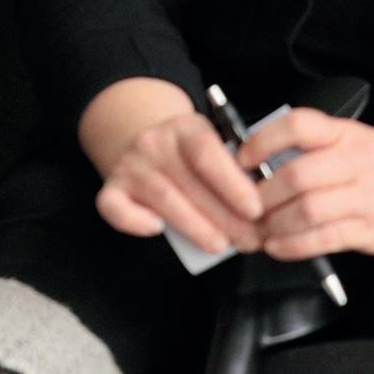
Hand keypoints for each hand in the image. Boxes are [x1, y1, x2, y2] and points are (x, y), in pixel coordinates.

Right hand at [84, 83, 263, 253]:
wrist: (146, 142)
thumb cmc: (193, 155)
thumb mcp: (215, 145)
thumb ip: (234, 169)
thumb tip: (263, 212)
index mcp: (185, 126)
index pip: (207, 152)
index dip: (232, 184)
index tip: (256, 210)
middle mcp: (154, 142)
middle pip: (189, 183)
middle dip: (225, 218)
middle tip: (250, 241)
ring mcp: (130, 165)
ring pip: (163, 199)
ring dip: (195, 228)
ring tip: (220, 246)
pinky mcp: (111, 188)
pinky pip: (114, 208)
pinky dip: (134, 221)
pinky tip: (157, 229)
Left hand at [237, 110, 373, 260]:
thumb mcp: (360, 142)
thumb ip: (319, 151)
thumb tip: (264, 165)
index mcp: (348, 135)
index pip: (298, 126)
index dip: (261, 140)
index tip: (240, 158)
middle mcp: (356, 163)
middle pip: (295, 176)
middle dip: (260, 196)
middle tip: (242, 208)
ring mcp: (367, 197)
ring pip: (307, 210)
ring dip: (274, 225)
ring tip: (258, 232)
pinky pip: (327, 239)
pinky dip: (295, 245)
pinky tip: (279, 246)